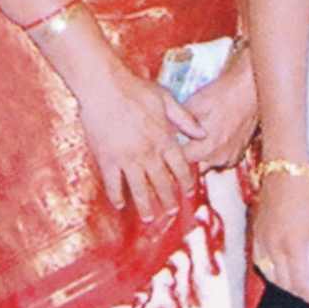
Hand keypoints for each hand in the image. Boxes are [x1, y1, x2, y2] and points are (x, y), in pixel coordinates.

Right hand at [67, 44, 193, 218]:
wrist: (104, 88)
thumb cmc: (135, 90)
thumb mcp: (166, 99)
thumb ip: (185, 119)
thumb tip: (203, 133)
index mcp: (164, 139)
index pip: (180, 167)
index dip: (185, 181)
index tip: (188, 191)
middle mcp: (148, 154)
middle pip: (161, 183)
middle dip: (168, 199)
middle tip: (171, 211)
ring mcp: (127, 159)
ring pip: (139, 189)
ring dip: (145, 206)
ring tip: (149, 219)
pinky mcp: (107, 160)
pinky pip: (113, 184)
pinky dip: (116, 196)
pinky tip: (119, 205)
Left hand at [173, 46, 259, 171]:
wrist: (249, 89)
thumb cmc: (222, 94)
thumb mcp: (192, 106)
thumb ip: (177, 125)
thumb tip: (162, 133)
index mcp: (205, 148)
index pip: (179, 164)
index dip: (170, 157)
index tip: (162, 153)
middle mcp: (218, 158)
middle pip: (192, 170)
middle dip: (183, 161)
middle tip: (175, 149)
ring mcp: (229, 158)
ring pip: (205, 167)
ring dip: (198, 160)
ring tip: (193, 143)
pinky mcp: (237, 156)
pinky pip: (219, 162)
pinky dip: (211, 156)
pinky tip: (209, 141)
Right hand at [252, 170, 308, 300]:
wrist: (284, 172)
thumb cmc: (308, 195)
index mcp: (293, 246)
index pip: (300, 283)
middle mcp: (274, 248)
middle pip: (284, 283)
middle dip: (300, 293)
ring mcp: (262, 242)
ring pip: (270, 275)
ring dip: (285, 285)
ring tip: (300, 285)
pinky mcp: (256, 235)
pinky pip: (261, 263)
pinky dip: (272, 273)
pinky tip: (282, 272)